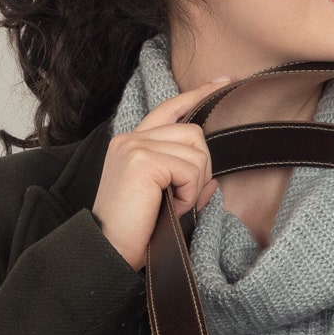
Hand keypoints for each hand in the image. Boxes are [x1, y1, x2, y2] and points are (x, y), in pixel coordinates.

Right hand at [92, 78, 229, 270]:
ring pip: (196, 152)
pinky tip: (171, 208)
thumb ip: (187, 185)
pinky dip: (188, 194)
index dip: (198, 94)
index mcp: (132, 144)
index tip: (224, 81)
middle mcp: (130, 139)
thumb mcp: (165, 204)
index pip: (169, 108)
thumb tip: (215, 181)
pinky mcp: (143, 160)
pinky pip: (190, 170)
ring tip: (172, 207)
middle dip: (200, 170)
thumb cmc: (134, 234)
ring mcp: (135, 146)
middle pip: (194, 133)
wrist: (109, 253)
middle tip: (182, 200)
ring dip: (193, 186)